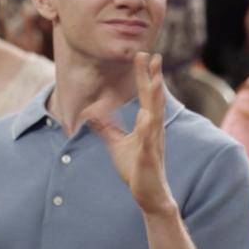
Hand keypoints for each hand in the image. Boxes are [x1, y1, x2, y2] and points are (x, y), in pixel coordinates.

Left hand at [84, 52, 174, 214]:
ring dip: (155, 98)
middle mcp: (154, 129)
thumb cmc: (135, 168)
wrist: (148, 194)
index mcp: (147, 124)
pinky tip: (146, 118)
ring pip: (155, 116)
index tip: (142, 55)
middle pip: (153, 99)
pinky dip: (148, 129)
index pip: (145, 95)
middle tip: (154, 56)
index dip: (143, 75)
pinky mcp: (148, 157)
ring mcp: (153, 142)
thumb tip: (93, 113)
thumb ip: (107, 128)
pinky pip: (149, 142)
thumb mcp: (116, 144)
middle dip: (153, 77)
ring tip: (155, 80)